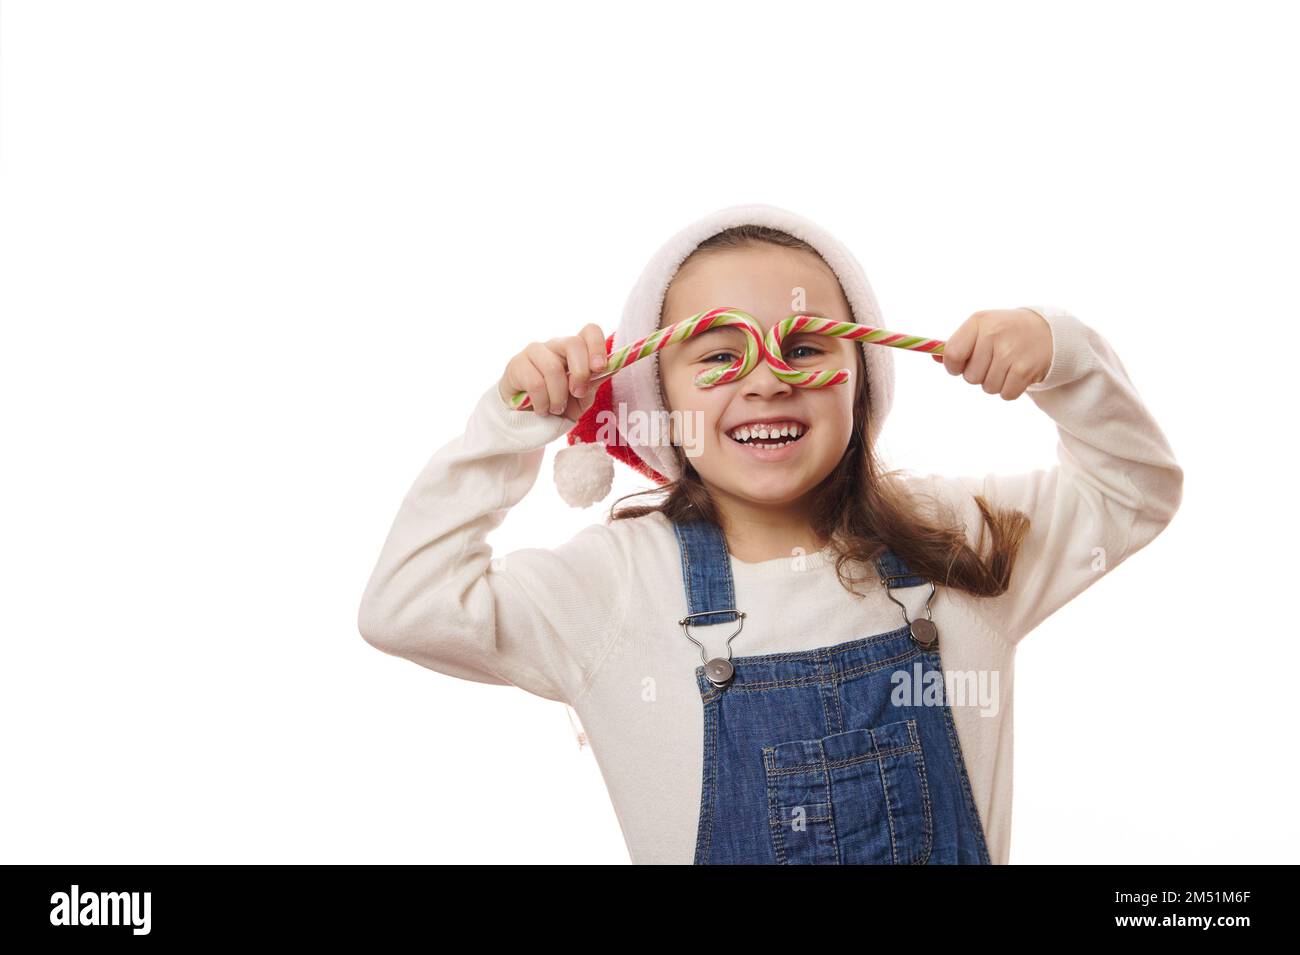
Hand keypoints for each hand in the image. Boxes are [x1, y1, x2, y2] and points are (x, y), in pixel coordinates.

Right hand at [497, 324, 607, 422]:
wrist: (528, 418)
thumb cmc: (559, 403)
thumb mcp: (582, 397)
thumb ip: (594, 382)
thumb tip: (611, 367)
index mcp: (575, 350)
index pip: (590, 331)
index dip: (597, 346)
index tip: (599, 368)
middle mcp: (555, 345)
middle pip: (573, 344)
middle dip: (580, 373)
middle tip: (578, 393)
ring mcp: (534, 351)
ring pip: (553, 368)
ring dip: (559, 396)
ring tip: (556, 408)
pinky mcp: (516, 364)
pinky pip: (536, 383)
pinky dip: (543, 403)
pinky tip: (542, 409)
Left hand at [932, 308, 1052, 399]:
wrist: (1049, 331)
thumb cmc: (1006, 332)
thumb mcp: (982, 328)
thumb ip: (957, 344)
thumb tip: (934, 357)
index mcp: (978, 322)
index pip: (952, 354)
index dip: (954, 367)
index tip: (962, 365)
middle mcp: (993, 334)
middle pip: (970, 377)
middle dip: (979, 375)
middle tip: (994, 362)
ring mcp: (1009, 352)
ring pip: (987, 387)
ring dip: (995, 383)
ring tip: (1007, 366)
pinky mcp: (1024, 369)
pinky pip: (1005, 394)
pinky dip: (1010, 390)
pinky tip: (1018, 374)